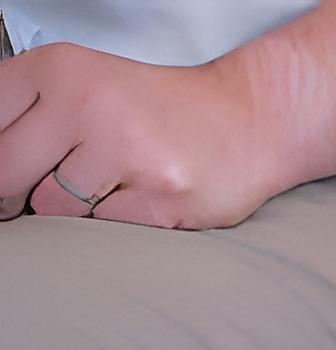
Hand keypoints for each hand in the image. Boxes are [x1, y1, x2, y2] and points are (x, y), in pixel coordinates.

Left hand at [0, 43, 275, 228]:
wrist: (248, 121)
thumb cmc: (163, 112)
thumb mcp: (87, 86)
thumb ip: (35, 116)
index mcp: (62, 69)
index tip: (2, 179)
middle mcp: (89, 103)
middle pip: (6, 171)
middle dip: (9, 197)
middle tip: (21, 204)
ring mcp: (126, 153)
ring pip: (53, 208)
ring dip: (68, 212)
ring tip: (100, 192)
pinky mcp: (158, 199)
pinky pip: (102, 230)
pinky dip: (111, 224)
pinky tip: (135, 201)